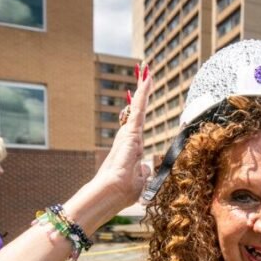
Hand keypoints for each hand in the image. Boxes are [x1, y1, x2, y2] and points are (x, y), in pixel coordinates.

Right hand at [92, 63, 153, 208]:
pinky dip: (143, 93)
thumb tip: (145, 166)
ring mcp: (129, 133)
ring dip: (143, 87)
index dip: (140, 109)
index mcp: (132, 147)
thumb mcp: (140, 181)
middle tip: (144, 72)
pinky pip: (139, 108)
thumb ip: (143, 171)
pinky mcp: (131, 131)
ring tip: (147, 68)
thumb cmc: (124, 191)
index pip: (138, 124)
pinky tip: (148, 78)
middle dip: (140, 92)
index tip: (141, 98)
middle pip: (137, 110)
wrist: (112, 192)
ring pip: (138, 106)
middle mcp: (129, 137)